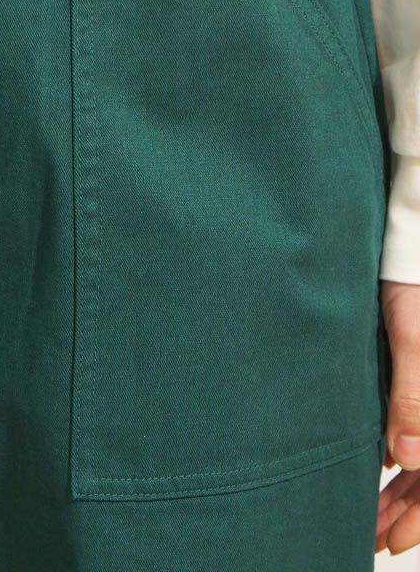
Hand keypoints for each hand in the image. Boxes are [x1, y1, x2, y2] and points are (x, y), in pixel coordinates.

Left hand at [377, 278, 419, 555]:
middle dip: (408, 512)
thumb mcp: (413, 335)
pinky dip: (399, 461)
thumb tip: (406, 457)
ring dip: (403, 492)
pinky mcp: (418, 379)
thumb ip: (414, 393)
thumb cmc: (412, 282)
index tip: (391, 542)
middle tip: (372, 538)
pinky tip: (378, 471)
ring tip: (371, 519)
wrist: (406, 244)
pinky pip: (416, 433)